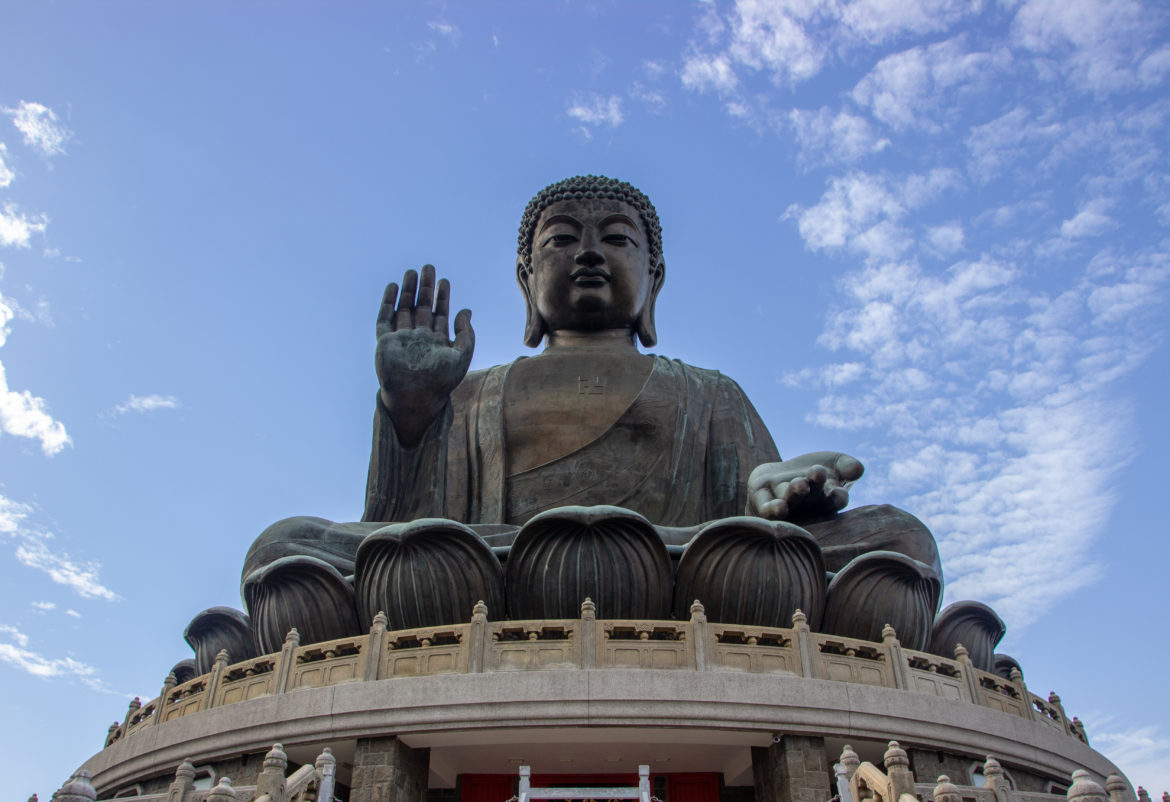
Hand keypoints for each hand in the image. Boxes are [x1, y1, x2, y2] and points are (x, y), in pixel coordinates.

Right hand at [376, 265, 473, 446]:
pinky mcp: (385, 342)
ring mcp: (401, 339)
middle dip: (425, 288)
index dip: (443, 297)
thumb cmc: (441, 381)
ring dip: (408, 291)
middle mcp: (418, 338)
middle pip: (421, 307)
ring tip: (412, 272)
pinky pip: (384, 319)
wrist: (415, 397)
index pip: (440, 314)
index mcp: (436, 342)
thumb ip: (466, 334)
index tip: (445, 281)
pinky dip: (388, 302)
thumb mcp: (462, 356)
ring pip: (404, 309)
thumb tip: (466, 311)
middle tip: (429, 268)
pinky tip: (394, 287)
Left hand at [747, 451, 863, 521]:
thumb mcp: (834, 463)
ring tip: (800, 485)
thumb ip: (847, 466)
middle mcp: (806, 505)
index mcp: (826, 499)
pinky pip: (767, 508)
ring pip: (790, 500)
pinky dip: (772, 509)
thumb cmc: (812, 472)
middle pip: (811, 498)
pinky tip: (779, 508)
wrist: (779, 476)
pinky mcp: (762, 502)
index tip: (837, 490)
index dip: (837, 497)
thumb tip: (858, 470)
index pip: (836, 500)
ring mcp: (784, 503)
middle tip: (815, 476)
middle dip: (813, 488)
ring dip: (794, 494)